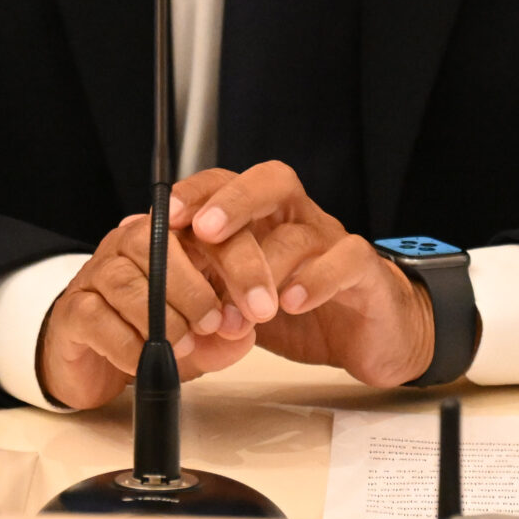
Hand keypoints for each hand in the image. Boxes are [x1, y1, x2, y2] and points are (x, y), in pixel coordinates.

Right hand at [37, 202, 255, 409]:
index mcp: (169, 237)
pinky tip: (144, 361)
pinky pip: (97, 317)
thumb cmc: (151, 336)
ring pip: (124, 279)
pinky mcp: (72, 309)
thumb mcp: (201, 337)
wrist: (94, 365)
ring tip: (183, 345)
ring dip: (161, 316)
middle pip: (155, 241)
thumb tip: (244, 331)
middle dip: (193, 287)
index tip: (261, 303)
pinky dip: (127, 344)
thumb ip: (226, 334)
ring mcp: (95, 274)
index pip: (204, 226)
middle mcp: (127, 244)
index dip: (237, 259)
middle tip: (215, 325)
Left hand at [185, 161, 436, 387]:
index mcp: (266, 219)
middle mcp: (299, 219)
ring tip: (246, 308)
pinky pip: (344, 260)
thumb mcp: (241, 301)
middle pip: (272, 182)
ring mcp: (333, 242)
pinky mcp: (366, 271)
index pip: (230, 184)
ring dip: (265, 267)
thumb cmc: (304, 312)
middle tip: (205, 231)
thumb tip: (147, 268)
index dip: (198, 193)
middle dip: (234, 202)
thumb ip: (203, 284)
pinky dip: (316, 279)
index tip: (167, 217)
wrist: (372, 336)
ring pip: (299, 232)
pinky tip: (293, 302)